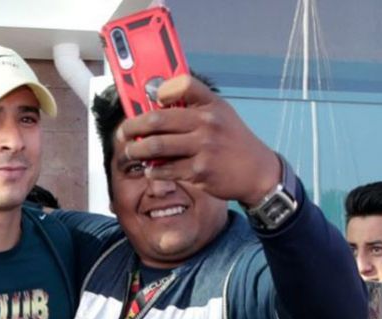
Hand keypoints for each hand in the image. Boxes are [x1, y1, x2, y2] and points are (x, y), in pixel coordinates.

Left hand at [117, 75, 281, 206]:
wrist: (257, 171)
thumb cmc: (232, 141)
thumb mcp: (220, 114)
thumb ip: (193, 107)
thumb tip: (154, 105)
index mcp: (211, 105)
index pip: (183, 84)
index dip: (162, 90)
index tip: (151, 98)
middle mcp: (207, 123)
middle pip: (156, 119)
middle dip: (132, 127)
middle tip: (124, 132)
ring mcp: (203, 147)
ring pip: (155, 146)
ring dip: (136, 150)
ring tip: (132, 152)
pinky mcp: (199, 171)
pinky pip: (164, 169)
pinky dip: (153, 169)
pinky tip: (151, 168)